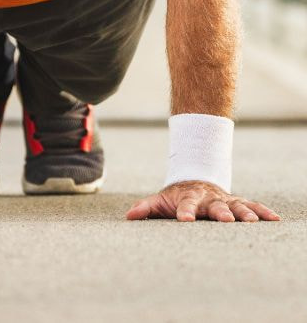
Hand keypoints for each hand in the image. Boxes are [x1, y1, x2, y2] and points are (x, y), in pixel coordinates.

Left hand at [126, 179, 280, 222]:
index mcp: (188, 199)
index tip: (185, 220)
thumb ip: (146, 208)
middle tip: (226, 220)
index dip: (185, 212)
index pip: (185, 205)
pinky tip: (274, 219)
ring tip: (252, 222)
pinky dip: (262, 212)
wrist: (194, 179)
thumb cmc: (175, 197)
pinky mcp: (236, 202)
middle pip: (214, 206)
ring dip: (244, 213)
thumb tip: (128, 217)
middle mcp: (208, 198)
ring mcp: (223, 199)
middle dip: (220, 212)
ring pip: (235, 205)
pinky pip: (251, 206)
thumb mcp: (160, 201)